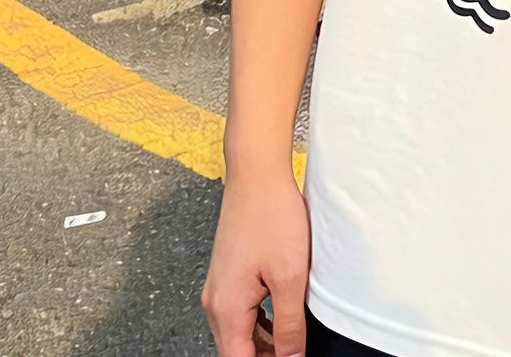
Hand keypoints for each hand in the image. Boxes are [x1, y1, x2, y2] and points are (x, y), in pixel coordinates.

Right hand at [203, 166, 310, 356]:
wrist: (257, 172)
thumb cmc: (271, 214)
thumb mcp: (291, 277)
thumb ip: (290, 326)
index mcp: (227, 309)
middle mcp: (216, 302)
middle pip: (237, 351)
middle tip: (294, 352)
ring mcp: (219, 286)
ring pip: (239, 333)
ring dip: (264, 343)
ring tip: (294, 340)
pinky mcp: (228, 273)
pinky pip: (240, 312)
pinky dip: (260, 323)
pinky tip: (283, 317)